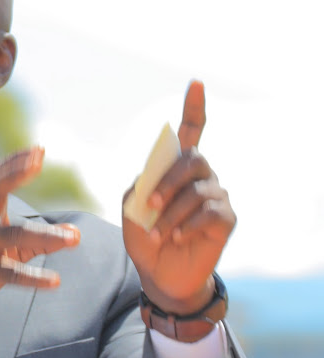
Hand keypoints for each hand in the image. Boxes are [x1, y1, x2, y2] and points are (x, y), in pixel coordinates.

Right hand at [0, 146, 79, 345]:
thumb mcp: (4, 252)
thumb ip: (38, 242)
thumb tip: (76, 233)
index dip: (15, 164)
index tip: (38, 150)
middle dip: (16, 174)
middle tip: (38, 161)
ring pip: (14, 235)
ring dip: (47, 237)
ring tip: (75, 239)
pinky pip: (9, 273)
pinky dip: (33, 278)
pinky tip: (54, 281)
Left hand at [122, 81, 235, 313]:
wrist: (159, 274)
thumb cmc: (145, 237)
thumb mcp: (132, 210)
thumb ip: (139, 186)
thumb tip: (152, 176)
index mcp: (176, 169)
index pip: (190, 132)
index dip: (194, 107)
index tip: (196, 83)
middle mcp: (201, 176)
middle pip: (191, 160)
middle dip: (167, 182)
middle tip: (148, 206)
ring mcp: (216, 196)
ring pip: (196, 191)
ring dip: (170, 215)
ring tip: (157, 235)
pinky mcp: (226, 219)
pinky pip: (207, 213)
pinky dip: (185, 227)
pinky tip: (175, 239)